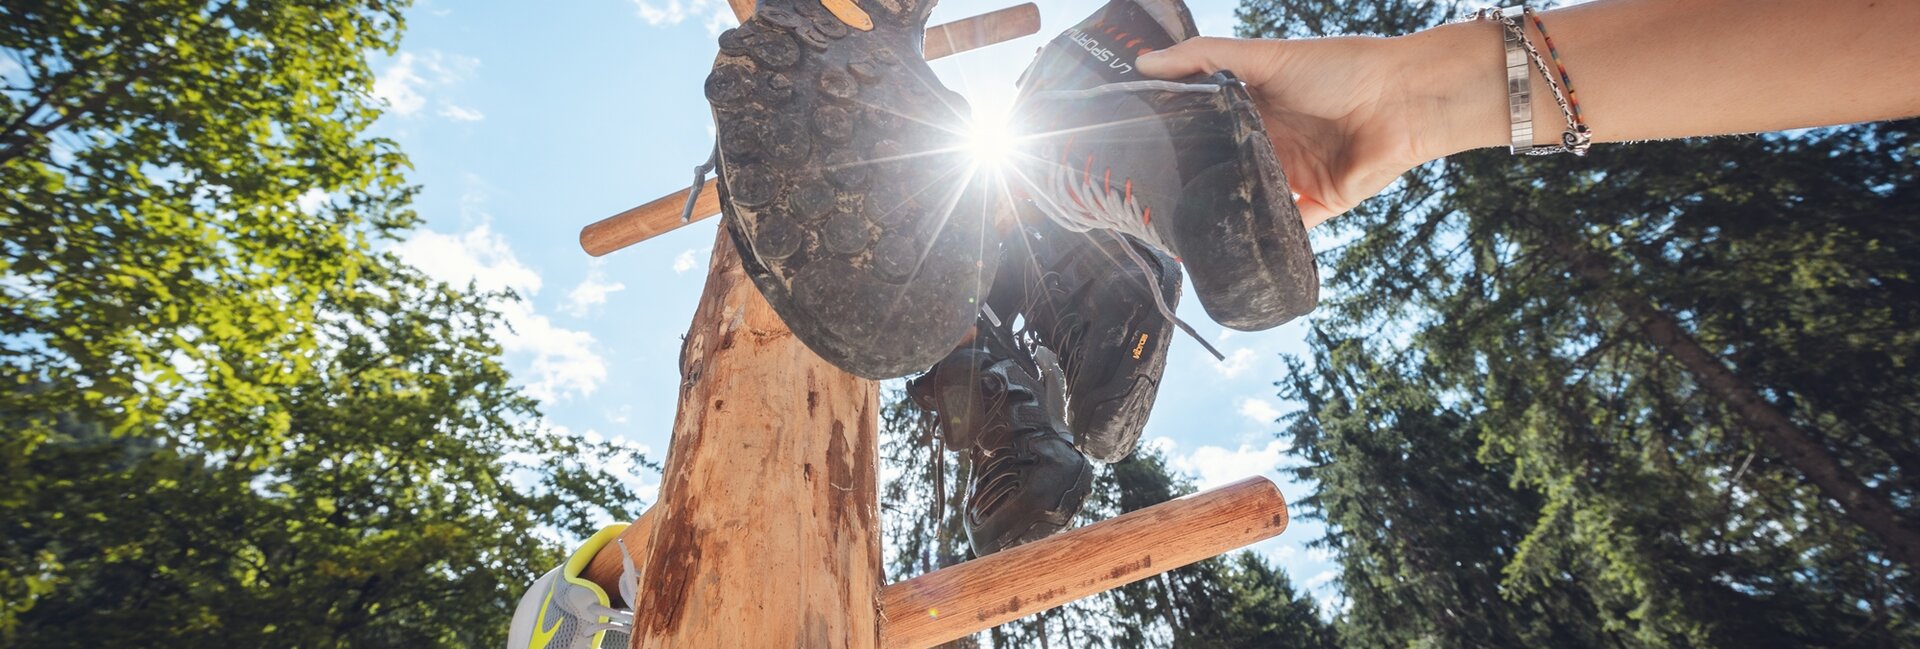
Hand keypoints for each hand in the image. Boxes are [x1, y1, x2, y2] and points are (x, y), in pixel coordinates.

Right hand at [1138, 30, 1491, 227]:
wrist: (1404, 99)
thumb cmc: (1340, 67)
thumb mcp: (1264, 55)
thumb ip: (1203, 57)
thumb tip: (1145, 62)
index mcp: (1258, 108)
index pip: (1210, 129)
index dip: (1181, 142)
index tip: (1142, 158)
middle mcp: (1274, 144)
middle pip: (1229, 170)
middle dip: (1200, 186)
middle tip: (1155, 204)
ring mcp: (1296, 177)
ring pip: (1252, 203)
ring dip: (1229, 216)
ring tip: (1186, 234)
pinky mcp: (1320, 205)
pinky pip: (1288, 230)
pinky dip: (1267, 241)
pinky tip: (1235, 252)